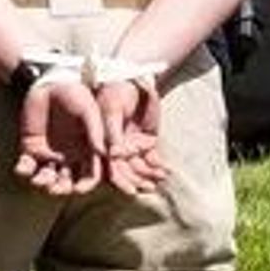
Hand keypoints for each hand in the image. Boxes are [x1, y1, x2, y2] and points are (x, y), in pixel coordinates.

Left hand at [14, 72, 111, 195]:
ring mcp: (49, 154)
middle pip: (68, 181)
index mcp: (87, 151)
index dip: (85, 185)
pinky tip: (22, 169)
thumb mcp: (88, 111)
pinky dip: (24, 170)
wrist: (50, 83)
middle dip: (62, 188)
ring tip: (39, 181)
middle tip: (54, 190)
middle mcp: (69, 157)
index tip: (78, 190)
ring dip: (43, 182)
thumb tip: (104, 153)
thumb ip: (96, 131)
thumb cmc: (75, 94)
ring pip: (47, 176)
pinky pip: (27, 165)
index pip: (89, 175)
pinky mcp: (31, 148)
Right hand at [95, 73, 171, 195]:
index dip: (120, 179)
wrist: (133, 79)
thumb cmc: (117, 91)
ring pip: (140, 166)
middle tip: (148, 189)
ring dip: (150, 174)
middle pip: (126, 170)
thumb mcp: (112, 110)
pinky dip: (158, 164)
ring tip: (161, 178)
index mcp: (103, 142)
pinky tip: (166, 171)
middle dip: (137, 180)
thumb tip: (116, 155)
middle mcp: (116, 147)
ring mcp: (131, 145)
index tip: (130, 191)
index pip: (110, 166)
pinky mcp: (146, 141)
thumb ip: (113, 133)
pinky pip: (152, 157)